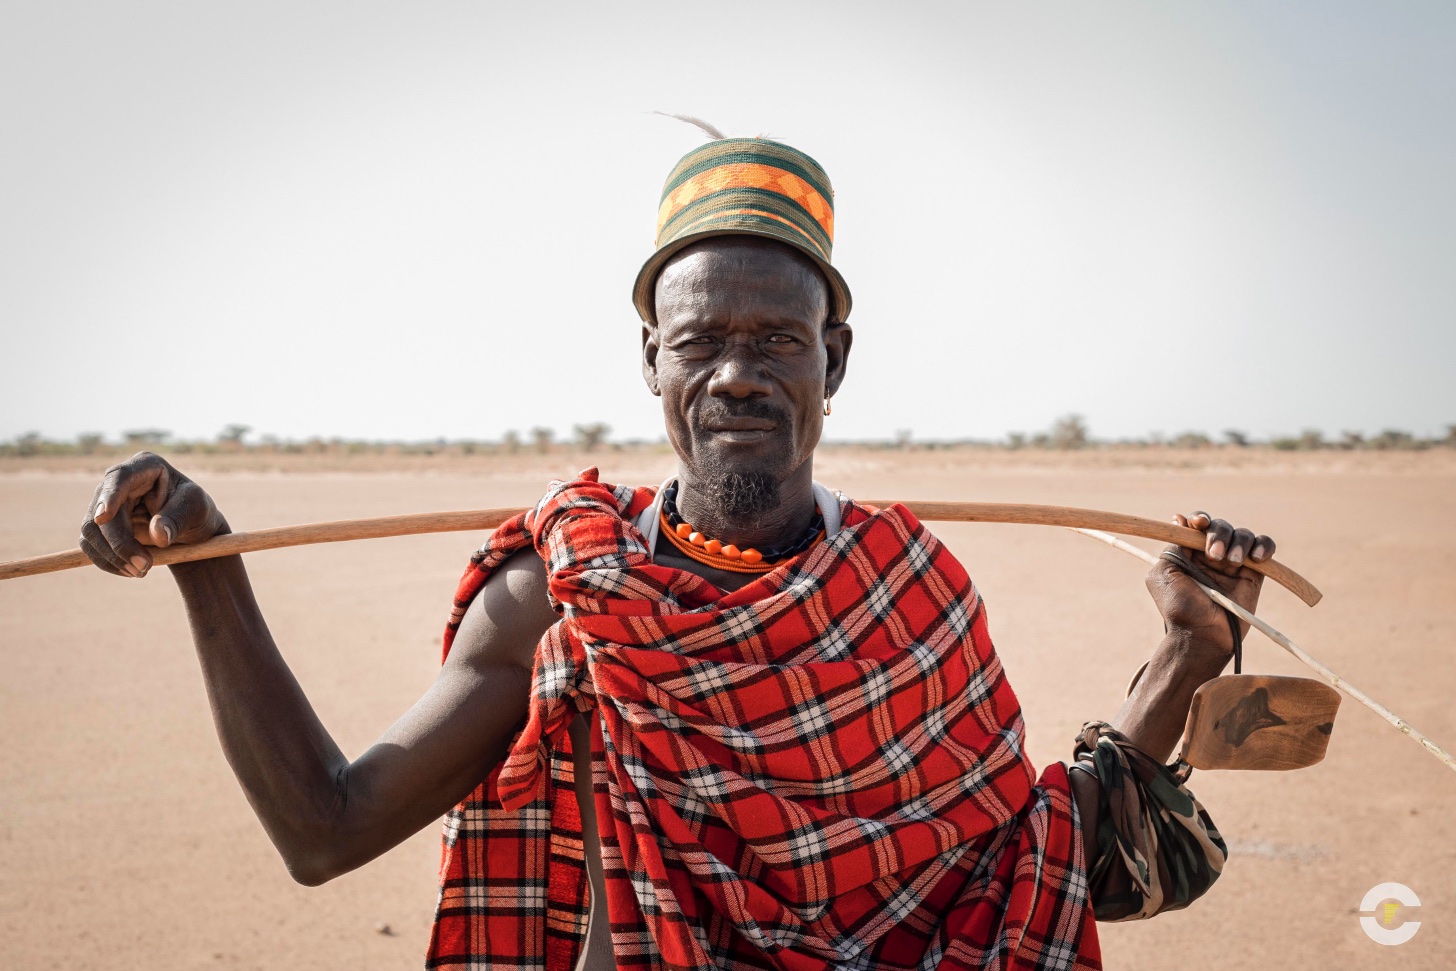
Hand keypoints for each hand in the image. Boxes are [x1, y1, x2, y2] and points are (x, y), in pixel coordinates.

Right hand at [80, 451, 228, 576]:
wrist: (190, 529)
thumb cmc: (196, 511)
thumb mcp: (197, 510)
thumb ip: (178, 518)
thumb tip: (158, 535)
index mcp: (145, 466)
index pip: (120, 477)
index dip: (109, 497)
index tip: (103, 518)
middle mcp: (119, 481)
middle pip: (101, 512)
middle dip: (119, 543)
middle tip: (143, 567)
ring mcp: (104, 502)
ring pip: (91, 532)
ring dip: (113, 557)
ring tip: (141, 571)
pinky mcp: (99, 525)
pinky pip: (91, 545)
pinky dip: (108, 562)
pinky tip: (130, 571)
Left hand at [1145, 511, 1275, 658]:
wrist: (1202, 635)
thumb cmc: (1179, 607)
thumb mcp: (1165, 573)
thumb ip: (1174, 545)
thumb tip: (1179, 519)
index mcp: (1188, 551)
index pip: (1197, 525)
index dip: (1200, 519)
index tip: (1199, 524)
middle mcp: (1211, 554)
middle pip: (1221, 526)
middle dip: (1218, 534)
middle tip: (1214, 555)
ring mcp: (1233, 563)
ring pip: (1243, 534)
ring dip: (1238, 542)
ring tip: (1230, 562)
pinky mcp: (1254, 573)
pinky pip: (1264, 548)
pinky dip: (1263, 546)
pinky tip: (1256, 557)